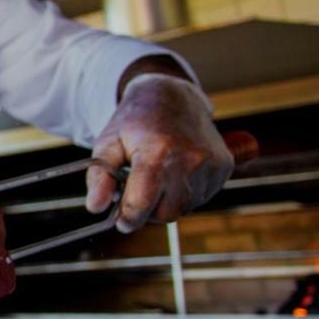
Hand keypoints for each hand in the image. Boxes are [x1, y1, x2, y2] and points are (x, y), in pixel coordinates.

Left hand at [85, 73, 233, 231]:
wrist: (173, 97)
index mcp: (157, 151)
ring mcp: (211, 163)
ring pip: (185, 208)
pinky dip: (185, 195)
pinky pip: (202, 198)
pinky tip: (175, 175)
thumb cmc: (135, 122)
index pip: (143, 202)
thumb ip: (99, 177)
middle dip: (149, 212)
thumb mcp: (107, 143)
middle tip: (137, 194)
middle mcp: (189, 158)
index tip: (121, 221)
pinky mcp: (223, 167)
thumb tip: (94, 208)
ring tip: (157, 178)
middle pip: (166, 213)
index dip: (129, 217)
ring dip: (167, 203)